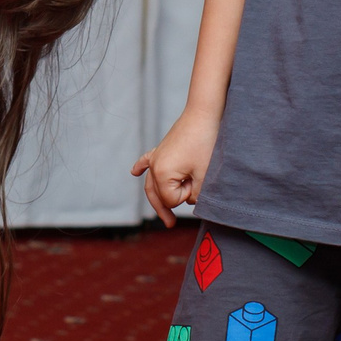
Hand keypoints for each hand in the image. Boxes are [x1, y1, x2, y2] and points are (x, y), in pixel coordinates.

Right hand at [132, 109, 218, 226]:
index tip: (197, 183)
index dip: (187, 197)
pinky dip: (141, 168)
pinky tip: (134, 172)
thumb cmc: (206, 144)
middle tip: (171, 225)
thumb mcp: (205, 175)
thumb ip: (197, 195)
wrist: (203, 115)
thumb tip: (191, 201)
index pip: (171, 200)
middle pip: (156, 195)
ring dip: (157, 196)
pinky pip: (146, 161)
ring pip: (151, 183)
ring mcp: (156, 157)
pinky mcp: (161, 149)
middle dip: (165, 209)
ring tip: (164, 213)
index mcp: (162, 174)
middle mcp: (154, 167)